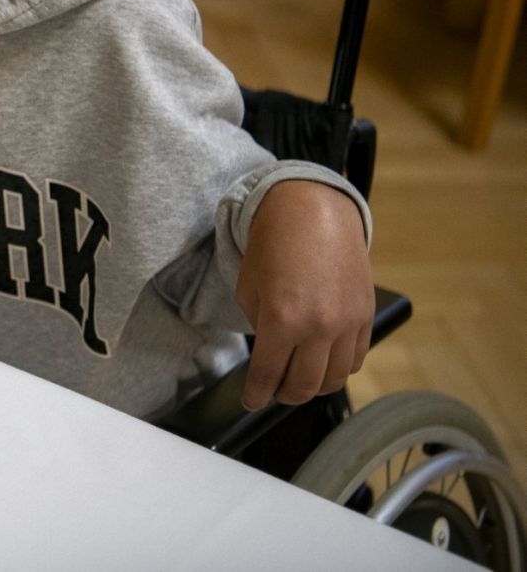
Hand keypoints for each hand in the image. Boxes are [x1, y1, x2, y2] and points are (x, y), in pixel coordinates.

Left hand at [236, 179, 373, 410]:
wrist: (314, 213)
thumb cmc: (274, 245)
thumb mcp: (249, 287)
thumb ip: (258, 325)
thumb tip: (269, 353)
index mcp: (282, 320)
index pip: (268, 374)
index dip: (256, 395)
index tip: (251, 402)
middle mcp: (318, 327)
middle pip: (304, 385)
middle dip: (284, 395)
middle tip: (274, 393)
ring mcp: (347, 323)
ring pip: (334, 379)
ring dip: (314, 388)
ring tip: (298, 382)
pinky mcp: (366, 316)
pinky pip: (355, 359)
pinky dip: (338, 369)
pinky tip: (324, 364)